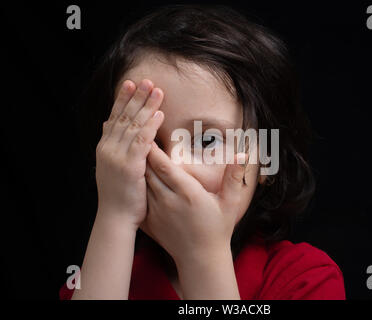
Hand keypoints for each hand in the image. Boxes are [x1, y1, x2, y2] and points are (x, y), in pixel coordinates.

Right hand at [95, 79, 163, 229]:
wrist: (115, 218)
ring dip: (146, 106)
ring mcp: (117, 156)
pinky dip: (150, 125)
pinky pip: (142, 140)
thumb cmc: (119, 195)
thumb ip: (115, 148)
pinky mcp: (129, 165)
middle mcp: (108, 148)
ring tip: (157, 90)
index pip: (114, 117)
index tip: (131, 84)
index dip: (123, 100)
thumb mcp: (112, 168)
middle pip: (124, 116)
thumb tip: (113, 129)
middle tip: (147, 80)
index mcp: (104, 147)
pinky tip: (159, 114)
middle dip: (136, 97)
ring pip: (133, 125)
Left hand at [140, 141, 248, 264]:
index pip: (164, 166)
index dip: (153, 149)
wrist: (201, 257)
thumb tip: (242, 153)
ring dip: (136, 169)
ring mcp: (156, 213)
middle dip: (141, 154)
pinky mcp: (149, 222)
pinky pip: (137, 200)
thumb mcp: (230, 203)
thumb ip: (234, 177)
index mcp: (188, 193)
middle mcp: (168, 201)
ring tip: (130, 153)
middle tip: (135, 137)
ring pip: (140, 185)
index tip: (148, 133)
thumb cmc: (218, 228)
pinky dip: (133, 188)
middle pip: (148, 171)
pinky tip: (130, 179)